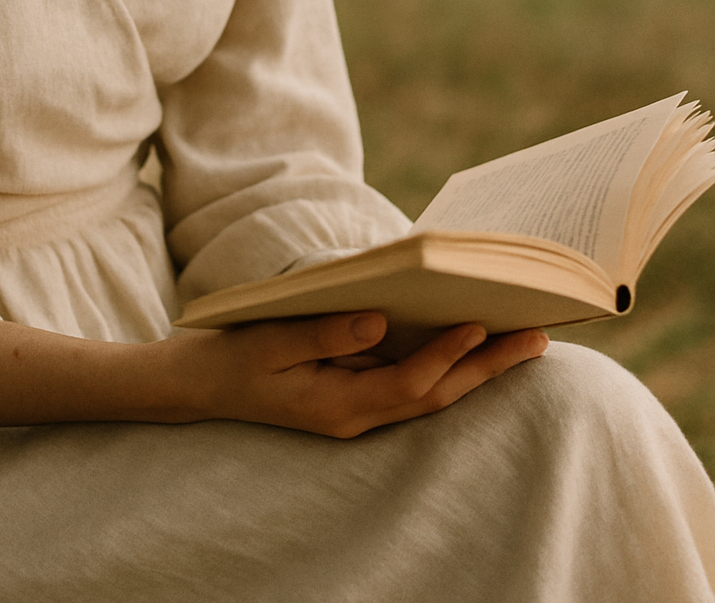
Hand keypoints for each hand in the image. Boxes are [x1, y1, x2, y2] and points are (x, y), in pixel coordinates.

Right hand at [156, 313, 548, 437]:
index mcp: (338, 406)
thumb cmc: (232, 356)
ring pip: (431, 394)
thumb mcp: (271, 341)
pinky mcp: (355, 395)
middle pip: (436, 396)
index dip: (447, 355)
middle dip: (489, 367)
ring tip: (525, 339)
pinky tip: (473, 344)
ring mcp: (358, 410)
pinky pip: (414, 386)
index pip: (409, 384)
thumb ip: (324, 334)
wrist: (197, 385)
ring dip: (478, 368)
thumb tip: (378, 322)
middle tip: (540, 336)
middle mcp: (357, 416)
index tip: (480, 323)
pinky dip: (448, 366)